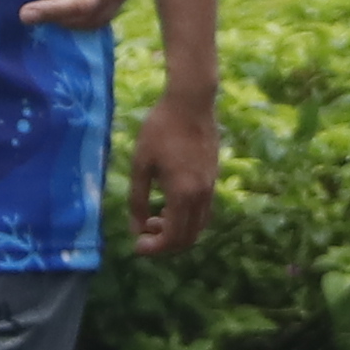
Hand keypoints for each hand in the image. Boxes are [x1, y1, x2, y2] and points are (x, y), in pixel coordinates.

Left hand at [128, 85, 223, 255]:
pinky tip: (167, 202)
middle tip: (144, 235)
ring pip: (198, 224)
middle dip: (165, 243)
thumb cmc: (160, 129)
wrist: (191, 102)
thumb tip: (135, 228)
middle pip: (189, 237)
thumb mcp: (141, 164)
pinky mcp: (213, 177)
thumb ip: (137, 199)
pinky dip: (185, 216)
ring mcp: (211, 186)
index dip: (154, 248)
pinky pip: (202, 209)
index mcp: (183, 194)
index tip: (137, 245)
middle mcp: (201, 195)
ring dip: (176, 229)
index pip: (173, 238)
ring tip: (153, 218)